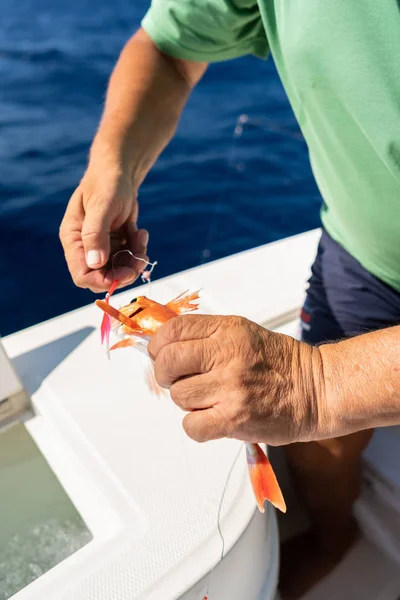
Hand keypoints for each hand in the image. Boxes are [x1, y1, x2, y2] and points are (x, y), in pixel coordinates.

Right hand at [59, 167, 148, 291]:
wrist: (120, 173)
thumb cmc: (107, 184)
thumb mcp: (102, 206)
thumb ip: (96, 234)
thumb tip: (95, 263)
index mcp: (74, 240)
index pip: (82, 275)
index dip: (103, 281)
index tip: (125, 274)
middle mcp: (85, 248)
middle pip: (103, 277)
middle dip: (125, 272)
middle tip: (141, 257)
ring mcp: (101, 248)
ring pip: (119, 270)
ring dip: (135, 260)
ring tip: (141, 237)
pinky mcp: (115, 245)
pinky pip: (129, 259)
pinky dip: (138, 250)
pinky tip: (140, 231)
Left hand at [148, 315, 322, 445]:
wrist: (316, 390)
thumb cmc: (280, 362)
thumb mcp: (243, 332)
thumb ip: (206, 335)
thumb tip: (165, 347)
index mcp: (227, 330)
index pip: (173, 330)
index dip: (159, 344)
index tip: (161, 354)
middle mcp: (227, 355)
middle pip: (168, 363)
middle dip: (166, 374)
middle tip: (179, 379)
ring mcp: (230, 388)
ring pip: (178, 396)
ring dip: (188, 400)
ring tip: (210, 398)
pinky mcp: (234, 419)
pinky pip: (191, 426)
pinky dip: (197, 425)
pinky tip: (213, 417)